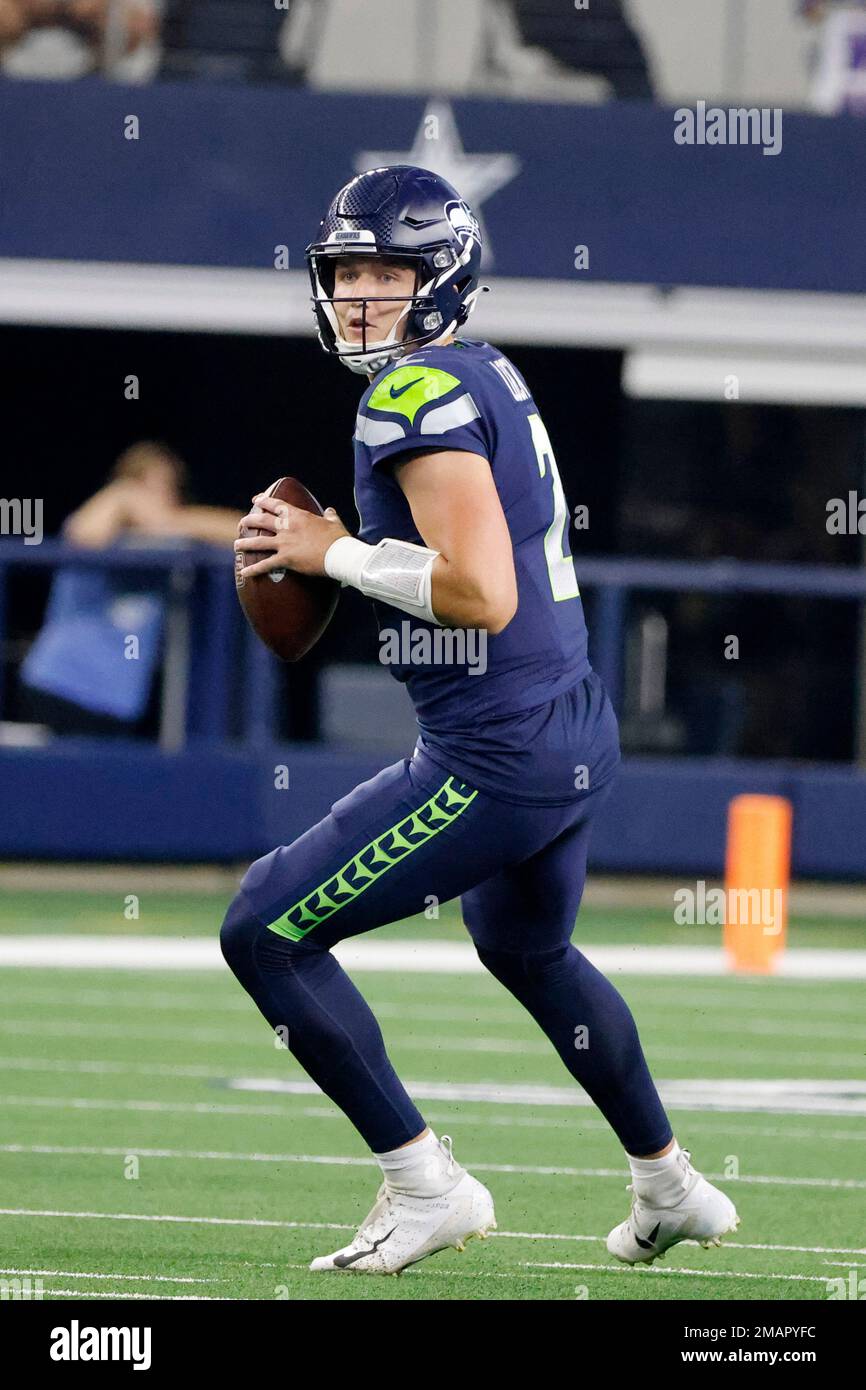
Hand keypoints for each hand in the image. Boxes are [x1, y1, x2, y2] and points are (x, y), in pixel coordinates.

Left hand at [234, 494, 349, 577]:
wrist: (339, 554)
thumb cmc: (338, 539)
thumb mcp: (334, 523)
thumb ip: (330, 516)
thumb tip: (330, 510)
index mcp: (297, 516)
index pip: (276, 504)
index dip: (263, 501)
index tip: (256, 500)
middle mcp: (287, 527)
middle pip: (261, 521)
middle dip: (248, 521)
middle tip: (241, 524)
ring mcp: (284, 543)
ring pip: (258, 542)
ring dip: (245, 543)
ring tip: (236, 545)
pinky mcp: (285, 559)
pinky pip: (265, 564)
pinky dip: (253, 569)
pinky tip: (244, 572)